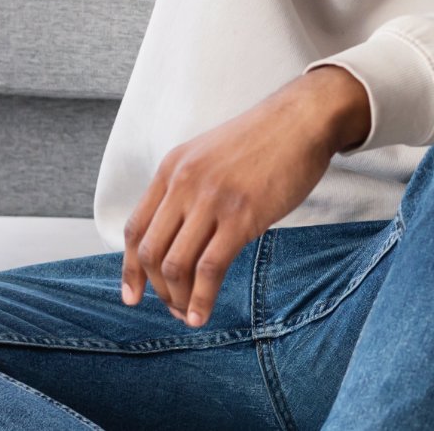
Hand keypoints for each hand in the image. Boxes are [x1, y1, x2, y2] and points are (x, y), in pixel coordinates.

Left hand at [120, 65, 369, 327]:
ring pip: (175, 264)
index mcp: (172, 168)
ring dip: (178, 299)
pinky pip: (210, 268)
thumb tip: (182, 233)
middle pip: (151, 251)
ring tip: (189, 314)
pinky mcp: (242, 216)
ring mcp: (212, 200)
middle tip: (172, 307)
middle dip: (156, 289)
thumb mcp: (211, 154)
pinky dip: (202, 299)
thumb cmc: (265, 139)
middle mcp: (184, 183)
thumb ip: (189, 187)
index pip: (136, 228)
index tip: (133, 295)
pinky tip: (202, 314)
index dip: (130, 268)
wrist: (303, 119)